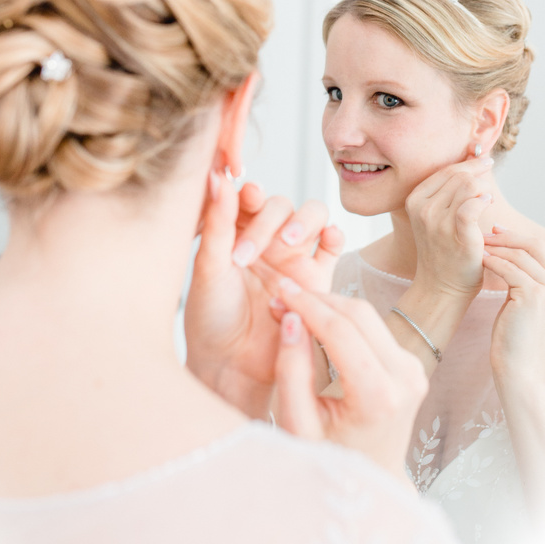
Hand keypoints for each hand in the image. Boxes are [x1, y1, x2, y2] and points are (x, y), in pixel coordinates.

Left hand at [184, 173, 339, 416]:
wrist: (232, 366)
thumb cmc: (211, 318)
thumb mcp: (208, 268)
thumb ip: (218, 223)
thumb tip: (217, 177)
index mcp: (237, 229)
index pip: (250, 195)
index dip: (250, 193)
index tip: (245, 200)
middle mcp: (267, 237)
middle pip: (283, 204)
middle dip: (269, 221)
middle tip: (248, 254)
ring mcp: (295, 256)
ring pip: (313, 216)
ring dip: (304, 221)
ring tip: (289, 243)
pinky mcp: (317, 278)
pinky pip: (334, 247)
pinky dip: (335, 235)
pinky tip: (328, 238)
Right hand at [274, 281, 427, 480]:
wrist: (371, 481)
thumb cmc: (329, 460)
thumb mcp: (298, 424)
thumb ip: (291, 372)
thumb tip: (290, 319)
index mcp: (379, 397)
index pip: (340, 331)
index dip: (306, 305)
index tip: (278, 291)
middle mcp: (405, 378)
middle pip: (359, 314)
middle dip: (318, 299)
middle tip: (282, 296)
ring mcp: (414, 370)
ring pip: (368, 315)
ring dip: (330, 306)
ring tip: (294, 308)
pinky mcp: (412, 365)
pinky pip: (374, 328)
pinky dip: (344, 319)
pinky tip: (316, 322)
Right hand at [405, 155, 494, 298]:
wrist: (441, 288)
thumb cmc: (443, 251)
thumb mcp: (435, 217)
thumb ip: (447, 191)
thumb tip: (474, 160)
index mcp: (415, 200)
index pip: (446, 170)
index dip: (469, 164)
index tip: (485, 161)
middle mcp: (423, 208)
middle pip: (459, 175)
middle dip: (479, 174)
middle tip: (490, 184)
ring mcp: (438, 222)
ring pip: (468, 186)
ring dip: (484, 188)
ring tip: (489, 199)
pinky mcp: (457, 234)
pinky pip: (473, 204)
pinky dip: (484, 200)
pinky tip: (489, 204)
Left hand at [483, 228, 544, 387]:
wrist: (519, 370)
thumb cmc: (518, 337)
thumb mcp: (530, 302)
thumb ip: (528, 277)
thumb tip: (509, 246)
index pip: (544, 249)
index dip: (518, 237)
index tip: (497, 231)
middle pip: (536, 245)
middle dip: (507, 236)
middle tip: (486, 234)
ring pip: (520, 256)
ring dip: (496, 249)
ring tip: (479, 248)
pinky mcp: (534, 296)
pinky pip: (509, 269)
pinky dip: (492, 262)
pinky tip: (480, 261)